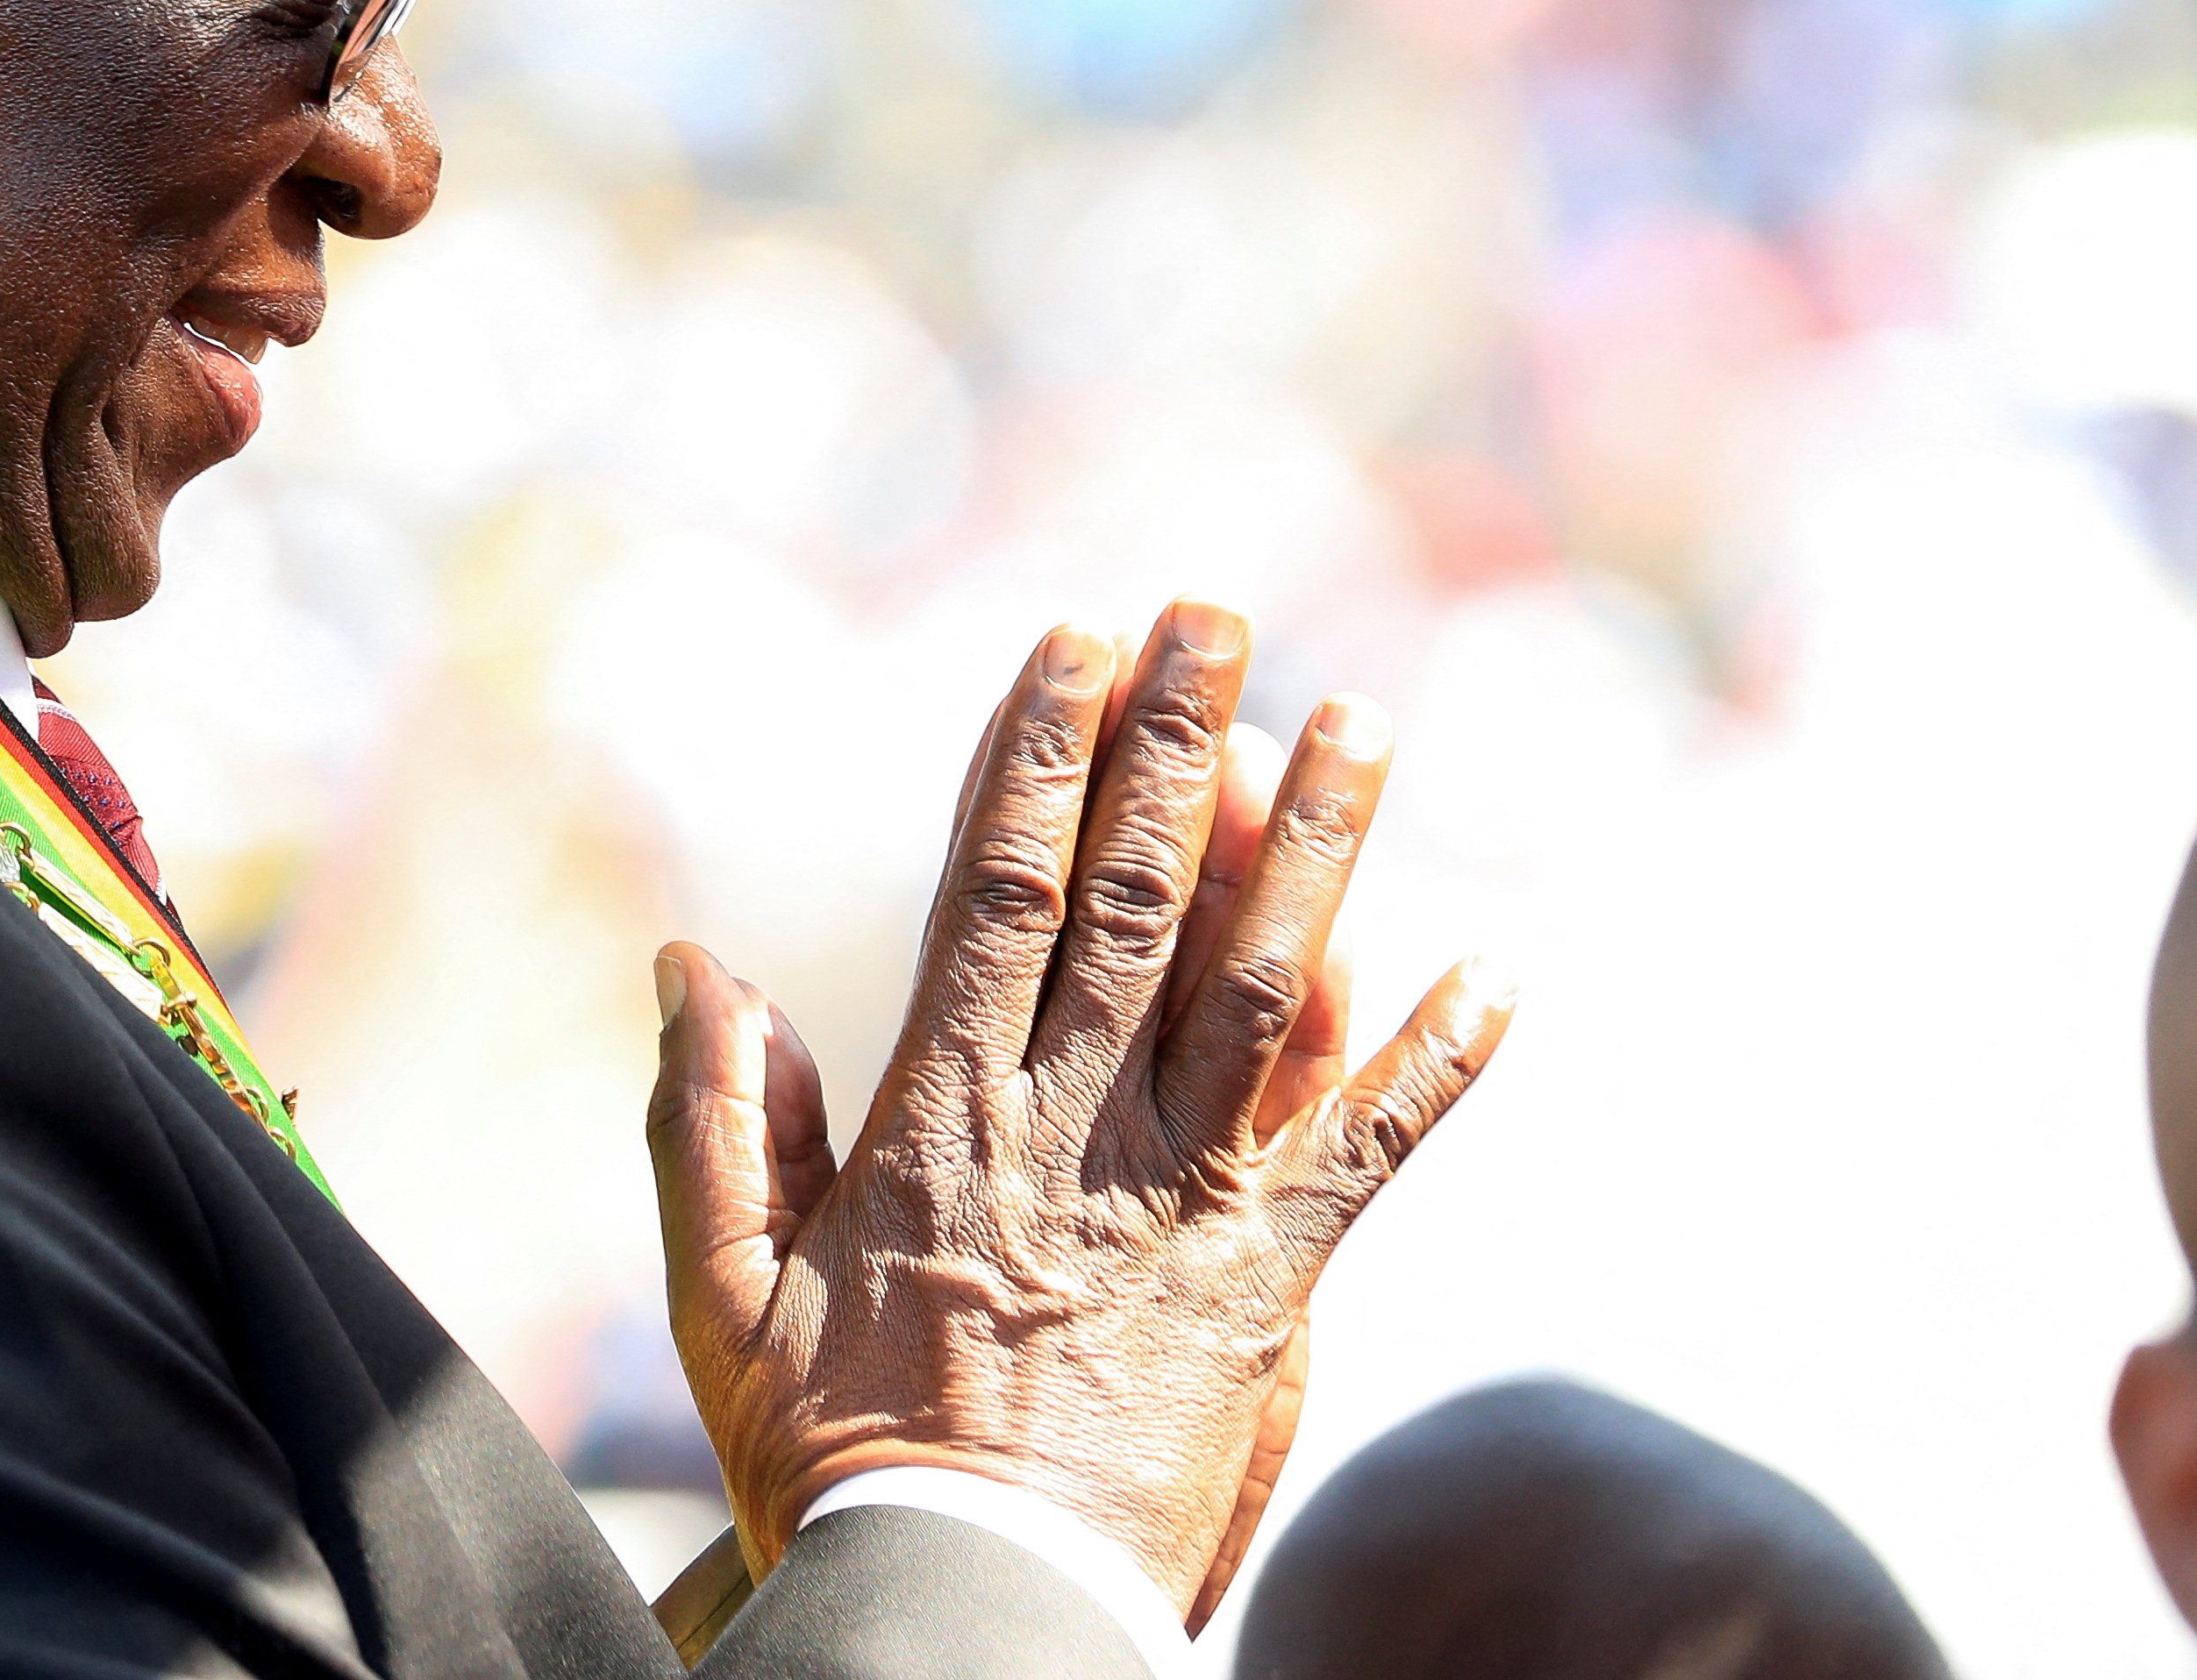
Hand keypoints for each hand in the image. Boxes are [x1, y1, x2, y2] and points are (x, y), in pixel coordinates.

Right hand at [646, 604, 1510, 1618]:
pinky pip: (1366, 1161)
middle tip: (1217, 616)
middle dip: (1177, 746)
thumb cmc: (833, 1465)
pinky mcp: (1268, 1294)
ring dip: (1316, 847)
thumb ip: (707, 1121)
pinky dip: (1434, 1064)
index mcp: (935, 1119)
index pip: (998, 890)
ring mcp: (1179, 1208)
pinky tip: (1502, 972)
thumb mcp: (723, 1296)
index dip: (1039, 757)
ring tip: (1361, 717)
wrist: (964, 1621)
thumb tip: (694, 961)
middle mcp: (1068, 1135)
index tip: (1073, 644)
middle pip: (1137, 901)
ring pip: (1261, 991)